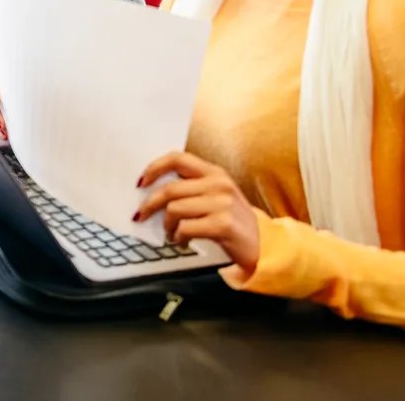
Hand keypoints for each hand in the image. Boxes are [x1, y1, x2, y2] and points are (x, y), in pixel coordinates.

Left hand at [136, 151, 261, 273]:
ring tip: (171, 233)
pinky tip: (182, 242)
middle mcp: (219, 184)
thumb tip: (152, 191)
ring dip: (167, 225)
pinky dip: (178, 237)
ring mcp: (222, 203)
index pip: (178, 158)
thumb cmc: (233, 221)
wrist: (264, 245)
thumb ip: (191, 188)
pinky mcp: (223, 224)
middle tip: (142, 216)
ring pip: (174, 209)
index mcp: (214, 173)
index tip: (141, 182)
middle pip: (170, 189)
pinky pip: (185, 228)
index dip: (154, 168)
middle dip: (150, 205)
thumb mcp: (216, 196)